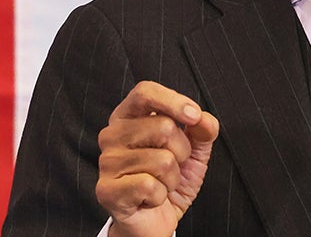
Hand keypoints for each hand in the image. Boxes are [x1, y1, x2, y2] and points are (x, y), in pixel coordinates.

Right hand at [96, 81, 220, 236]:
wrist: (155, 219)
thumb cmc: (169, 179)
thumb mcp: (194, 151)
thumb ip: (202, 130)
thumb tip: (204, 120)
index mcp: (129, 117)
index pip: (145, 92)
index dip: (173, 101)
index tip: (194, 116)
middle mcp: (112, 135)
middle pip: (162, 126)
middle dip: (182, 151)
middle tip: (172, 165)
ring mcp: (107, 162)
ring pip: (162, 160)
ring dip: (172, 177)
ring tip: (160, 183)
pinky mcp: (106, 190)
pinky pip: (150, 186)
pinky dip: (160, 195)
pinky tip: (150, 197)